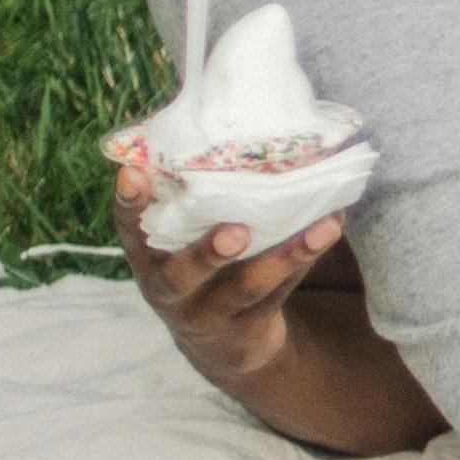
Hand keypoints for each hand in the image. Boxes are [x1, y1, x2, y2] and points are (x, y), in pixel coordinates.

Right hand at [113, 134, 350, 394]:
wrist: (222, 342)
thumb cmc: (201, 263)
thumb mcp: (182, 236)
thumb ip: (193, 197)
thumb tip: (224, 117)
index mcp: (148, 256)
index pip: (129, 228)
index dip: (129, 203)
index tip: (132, 173)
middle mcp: (170, 289)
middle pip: (182, 275)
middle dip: (206, 254)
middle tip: (235, 232)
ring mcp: (210, 311)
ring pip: (246, 288)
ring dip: (283, 258)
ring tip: (318, 229)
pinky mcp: (250, 323)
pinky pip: (282, 291)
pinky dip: (307, 258)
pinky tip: (331, 228)